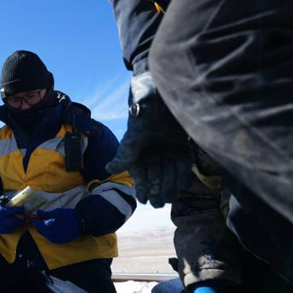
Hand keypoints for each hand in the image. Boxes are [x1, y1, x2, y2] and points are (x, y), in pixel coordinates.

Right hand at [0, 199, 24, 234]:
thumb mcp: (0, 202)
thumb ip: (7, 201)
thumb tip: (18, 200)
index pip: (11, 211)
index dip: (18, 210)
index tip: (22, 209)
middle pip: (13, 221)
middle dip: (21, 220)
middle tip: (26, 218)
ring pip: (13, 226)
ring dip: (18, 224)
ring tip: (21, 220)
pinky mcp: (1, 231)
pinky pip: (10, 230)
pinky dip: (14, 227)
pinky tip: (14, 223)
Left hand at [32, 208, 79, 243]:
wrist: (80, 222)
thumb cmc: (68, 215)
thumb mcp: (57, 212)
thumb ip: (46, 213)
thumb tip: (38, 212)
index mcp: (51, 227)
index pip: (39, 226)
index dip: (36, 222)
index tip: (35, 219)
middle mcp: (53, 235)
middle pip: (42, 232)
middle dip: (40, 226)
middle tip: (42, 221)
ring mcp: (57, 239)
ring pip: (47, 236)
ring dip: (45, 230)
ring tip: (48, 224)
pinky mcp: (61, 241)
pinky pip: (52, 238)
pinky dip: (50, 234)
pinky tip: (53, 229)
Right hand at [106, 73, 193, 206]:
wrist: (167, 90)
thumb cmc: (146, 107)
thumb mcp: (136, 131)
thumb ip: (126, 152)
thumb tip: (109, 167)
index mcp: (138, 151)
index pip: (140, 174)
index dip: (141, 188)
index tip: (144, 200)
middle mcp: (153, 154)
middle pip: (155, 178)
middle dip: (157, 191)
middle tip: (160, 202)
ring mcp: (168, 151)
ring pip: (169, 175)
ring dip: (170, 186)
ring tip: (170, 197)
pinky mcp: (182, 147)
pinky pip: (183, 166)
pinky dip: (183, 175)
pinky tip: (183, 182)